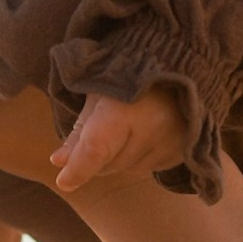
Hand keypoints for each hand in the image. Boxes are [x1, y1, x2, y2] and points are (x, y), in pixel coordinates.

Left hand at [48, 87, 190, 194]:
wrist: (180, 60)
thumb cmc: (130, 75)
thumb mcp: (98, 94)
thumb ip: (79, 132)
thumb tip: (58, 163)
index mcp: (124, 108)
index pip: (96, 149)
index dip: (78, 169)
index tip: (63, 181)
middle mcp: (151, 128)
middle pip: (110, 164)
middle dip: (98, 157)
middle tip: (104, 130)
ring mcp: (172, 141)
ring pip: (129, 169)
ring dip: (120, 157)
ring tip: (130, 126)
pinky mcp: (184, 150)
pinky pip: (150, 168)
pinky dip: (141, 157)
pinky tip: (147, 133)